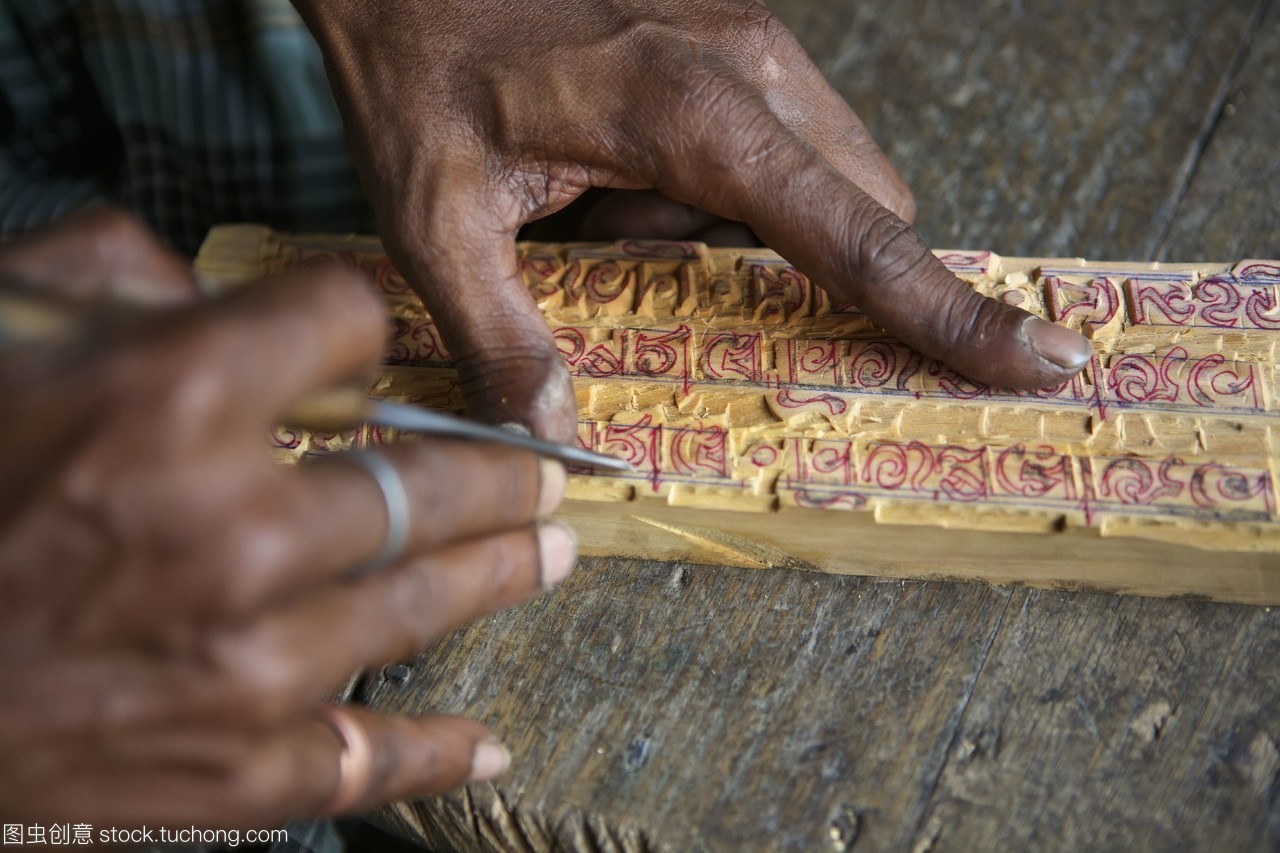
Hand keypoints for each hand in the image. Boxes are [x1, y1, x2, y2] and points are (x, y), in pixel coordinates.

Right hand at [0, 212, 575, 827]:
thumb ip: (104, 276)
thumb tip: (209, 293)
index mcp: (168, 398)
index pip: (345, 318)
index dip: (361, 317)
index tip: (372, 341)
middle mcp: (233, 527)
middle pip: (424, 474)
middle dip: (497, 465)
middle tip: (546, 468)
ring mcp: (248, 660)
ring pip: (429, 602)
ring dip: (506, 569)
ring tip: (555, 550)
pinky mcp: (233, 773)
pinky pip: (372, 762)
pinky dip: (437, 752)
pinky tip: (488, 741)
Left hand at [294, 0, 1090, 442]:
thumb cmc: (419, 69)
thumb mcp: (436, 218)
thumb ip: (502, 332)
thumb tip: (555, 429)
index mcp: (697, 117)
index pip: (861, 235)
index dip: (950, 311)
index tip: (1037, 357)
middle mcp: (752, 67)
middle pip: (861, 207)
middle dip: (795, 267)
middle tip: (642, 255)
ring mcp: (751, 38)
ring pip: (817, 174)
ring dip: (742, 224)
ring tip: (599, 203)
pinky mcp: (734, 30)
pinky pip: (778, 136)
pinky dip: (722, 182)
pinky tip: (613, 166)